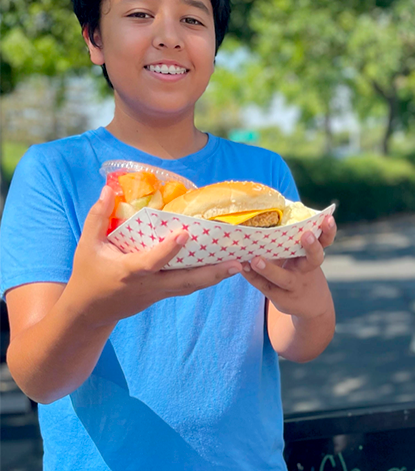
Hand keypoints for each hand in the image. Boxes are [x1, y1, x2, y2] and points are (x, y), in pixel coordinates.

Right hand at [63, 186, 242, 325]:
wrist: (90, 312)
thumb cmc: (89, 274)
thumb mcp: (88, 245)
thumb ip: (97, 217)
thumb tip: (107, 189)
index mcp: (130, 270)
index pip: (153, 260)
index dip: (169, 249)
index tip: (186, 234)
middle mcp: (149, 284)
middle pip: (185, 281)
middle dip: (212, 273)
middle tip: (237, 263)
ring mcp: (158, 292)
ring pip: (191, 286)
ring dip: (216, 277)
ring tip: (240, 265)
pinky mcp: (163, 295)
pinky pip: (188, 286)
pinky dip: (206, 278)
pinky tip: (224, 269)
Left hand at [241, 215, 336, 318]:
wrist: (311, 305)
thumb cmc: (302, 271)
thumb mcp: (305, 257)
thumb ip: (295, 240)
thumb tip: (271, 212)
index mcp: (314, 256)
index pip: (326, 241)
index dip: (328, 230)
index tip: (327, 218)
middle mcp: (308, 270)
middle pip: (314, 259)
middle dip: (312, 247)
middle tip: (306, 235)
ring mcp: (295, 286)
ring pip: (284, 279)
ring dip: (269, 270)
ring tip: (255, 260)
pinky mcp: (281, 298)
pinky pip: (266, 287)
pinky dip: (252, 277)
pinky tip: (242, 268)